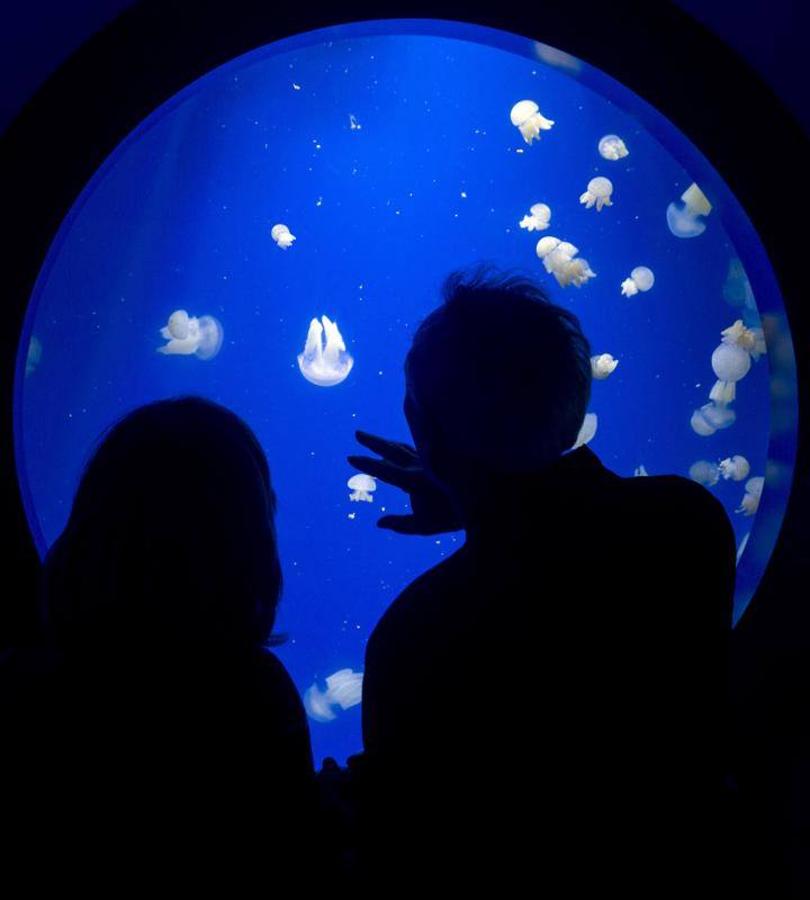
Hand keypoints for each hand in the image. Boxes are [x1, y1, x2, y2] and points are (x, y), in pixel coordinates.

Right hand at [348, 431, 463, 534]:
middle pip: (393, 450)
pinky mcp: (439, 458)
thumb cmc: (453, 517)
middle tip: (357, 434)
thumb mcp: (425, 526)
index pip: (384, 470)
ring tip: (372, 441)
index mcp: (414, 480)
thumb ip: (401, 524)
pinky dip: (403, 447)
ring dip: (387, 443)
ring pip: (404, 447)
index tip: (350, 457)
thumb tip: (379, 523)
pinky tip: (398, 449)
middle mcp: (421, 466)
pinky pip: (417, 448)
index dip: (366, 464)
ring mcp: (431, 460)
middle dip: (373, 442)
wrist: (483, 502)